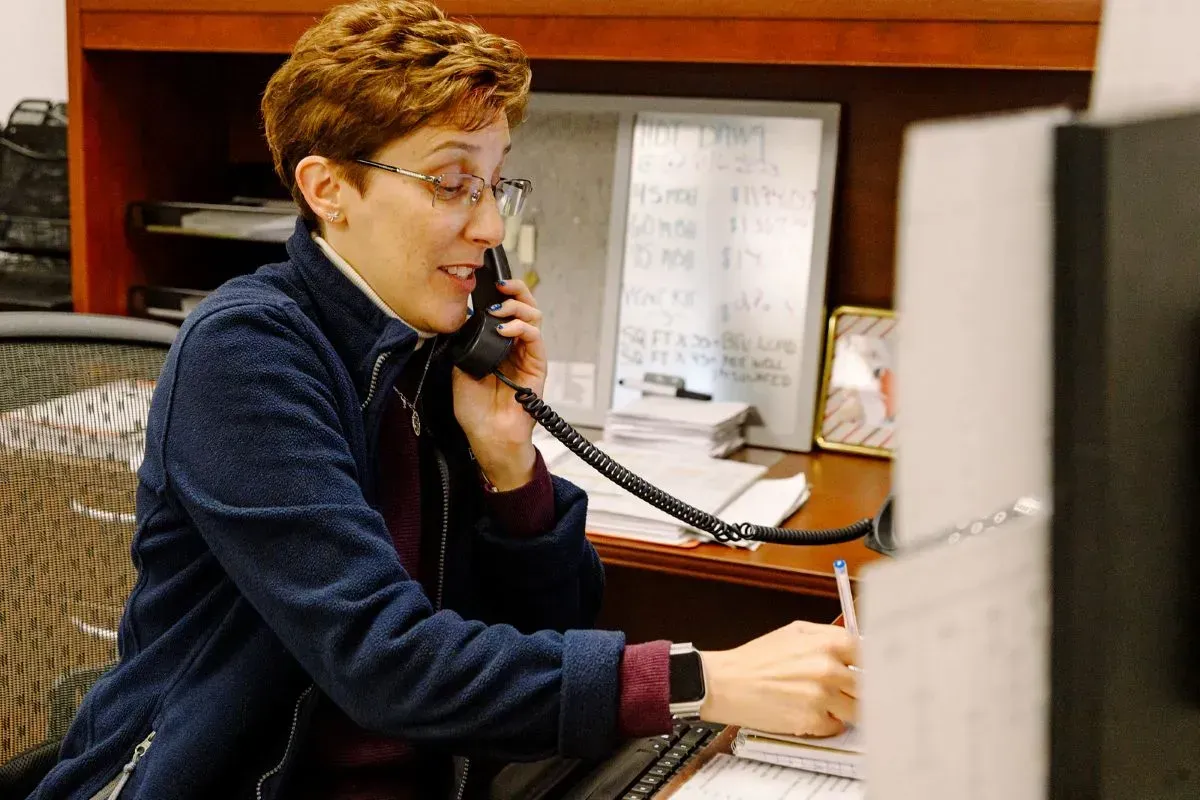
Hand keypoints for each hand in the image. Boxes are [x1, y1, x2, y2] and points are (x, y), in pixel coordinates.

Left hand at [452, 278, 546, 490]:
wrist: (487, 436)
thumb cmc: (475, 410)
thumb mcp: (461, 369)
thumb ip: (467, 345)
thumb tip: (466, 320)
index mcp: (498, 345)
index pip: (505, 310)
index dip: (500, 294)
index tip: (486, 284)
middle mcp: (516, 346)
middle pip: (525, 307)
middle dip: (515, 291)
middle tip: (501, 286)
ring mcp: (528, 356)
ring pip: (533, 317)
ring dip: (517, 307)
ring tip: (499, 311)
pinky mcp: (538, 367)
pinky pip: (536, 339)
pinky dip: (522, 328)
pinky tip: (505, 329)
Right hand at [698, 621, 857, 737]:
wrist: (726, 683)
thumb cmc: (757, 658)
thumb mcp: (794, 632)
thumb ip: (828, 637)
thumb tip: (859, 647)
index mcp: (827, 643)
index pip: (871, 656)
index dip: (871, 665)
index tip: (872, 672)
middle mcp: (828, 669)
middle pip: (869, 687)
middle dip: (859, 691)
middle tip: (848, 691)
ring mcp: (822, 697)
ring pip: (857, 710)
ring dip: (845, 709)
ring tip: (825, 703)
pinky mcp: (812, 721)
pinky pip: (836, 727)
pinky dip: (827, 724)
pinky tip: (809, 713)